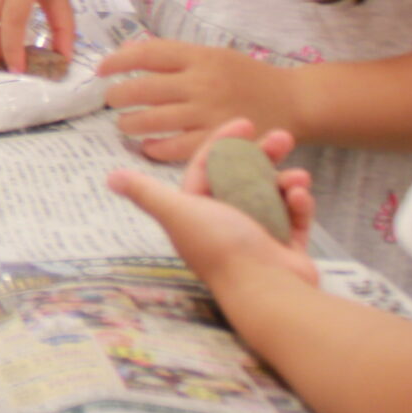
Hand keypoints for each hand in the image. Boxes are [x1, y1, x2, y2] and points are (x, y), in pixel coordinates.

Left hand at [97, 38, 297, 162]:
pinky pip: (175, 148)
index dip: (118, 60)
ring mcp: (209, 113)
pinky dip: (155, 148)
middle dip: (118, 95)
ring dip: (131, 123)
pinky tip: (148, 147)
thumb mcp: (214, 55)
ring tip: (125, 124)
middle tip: (111, 100)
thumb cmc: (246, 78)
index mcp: (200, 56)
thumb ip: (176, 57)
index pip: (147, 53)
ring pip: (153, 120)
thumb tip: (128, 54)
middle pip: (143, 88)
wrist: (293, 101)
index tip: (101, 69)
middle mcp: (202, 83)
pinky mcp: (218, 141)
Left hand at [109, 121, 319, 292]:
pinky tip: (300, 196)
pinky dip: (299, 205)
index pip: (209, 167)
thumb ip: (146, 193)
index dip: (224, 142)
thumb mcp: (178, 213)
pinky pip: (294, 217)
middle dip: (264, 155)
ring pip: (273, 194)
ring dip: (286, 180)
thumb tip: (111, 178)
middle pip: (245, 176)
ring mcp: (259, 235)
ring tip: (298, 175)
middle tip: (283, 138)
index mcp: (198, 212)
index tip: (246, 123)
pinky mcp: (287, 248)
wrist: (266, 289)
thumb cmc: (221, 248)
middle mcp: (226, 222)